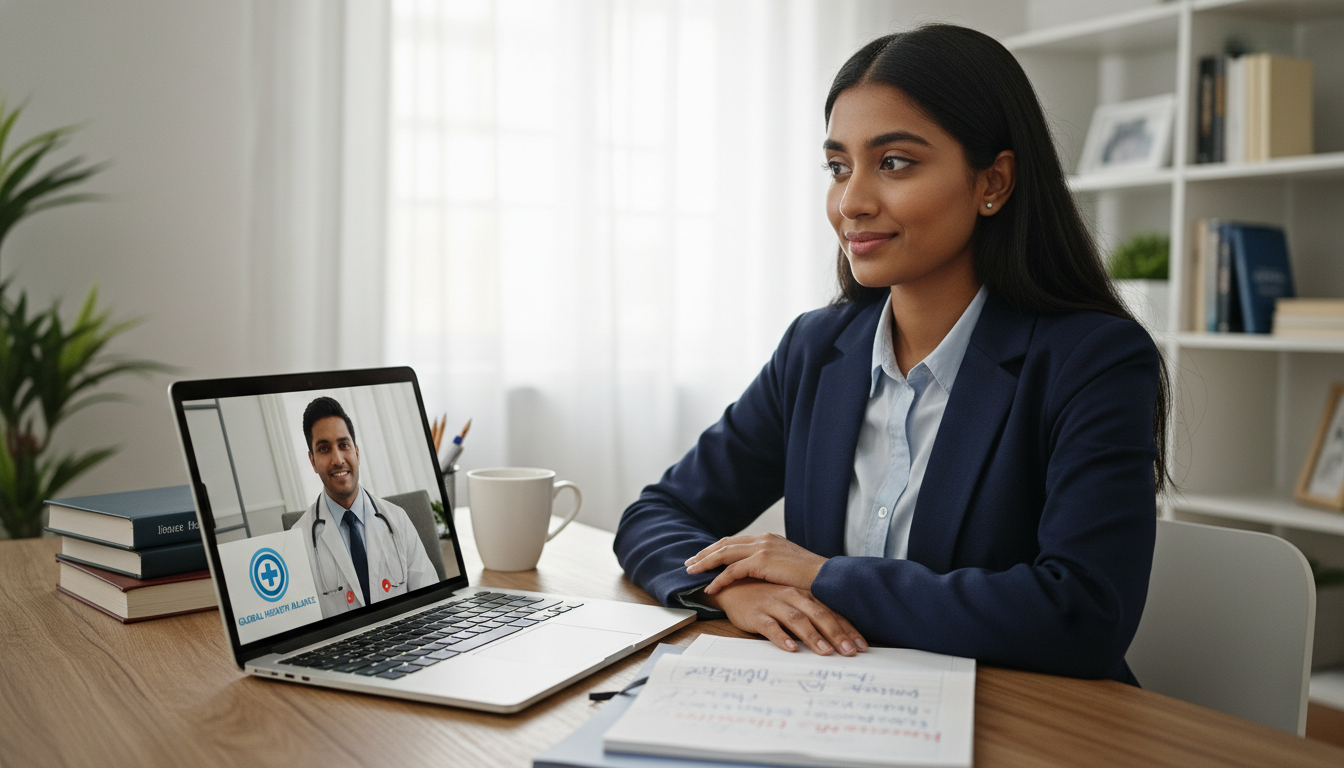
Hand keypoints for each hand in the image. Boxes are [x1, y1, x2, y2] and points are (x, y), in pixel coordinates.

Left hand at [685, 532, 827, 593]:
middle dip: (704, 553)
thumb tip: (760, 575)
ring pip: (724, 554)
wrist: (826, 577)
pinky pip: (732, 571)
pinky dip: (719, 579)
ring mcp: (761, 548)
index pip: (735, 542)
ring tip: (691, 572)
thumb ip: (772, 566)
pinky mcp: (761, 561)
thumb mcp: (788, 567)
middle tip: (689, 562)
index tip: (703, 557)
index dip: (717, 549)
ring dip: (705, 563)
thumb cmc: (810, 577)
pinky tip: (710, 587)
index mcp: (768, 539)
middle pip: (725, 544)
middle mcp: (762, 539)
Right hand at [702, 579, 866, 655]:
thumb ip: (812, 616)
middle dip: (837, 634)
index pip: (831, 612)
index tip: (862, 646)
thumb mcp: (792, 603)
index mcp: (804, 595)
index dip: (848, 629)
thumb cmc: (767, 599)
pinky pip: (770, 626)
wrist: (732, 588)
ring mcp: (774, 604)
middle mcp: (792, 597)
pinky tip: (791, 648)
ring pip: (797, 619)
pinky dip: (781, 637)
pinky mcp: (756, 614)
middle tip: (850, 653)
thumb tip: (838, 639)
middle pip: (819, 615)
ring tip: (825, 652)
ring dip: (813, 636)